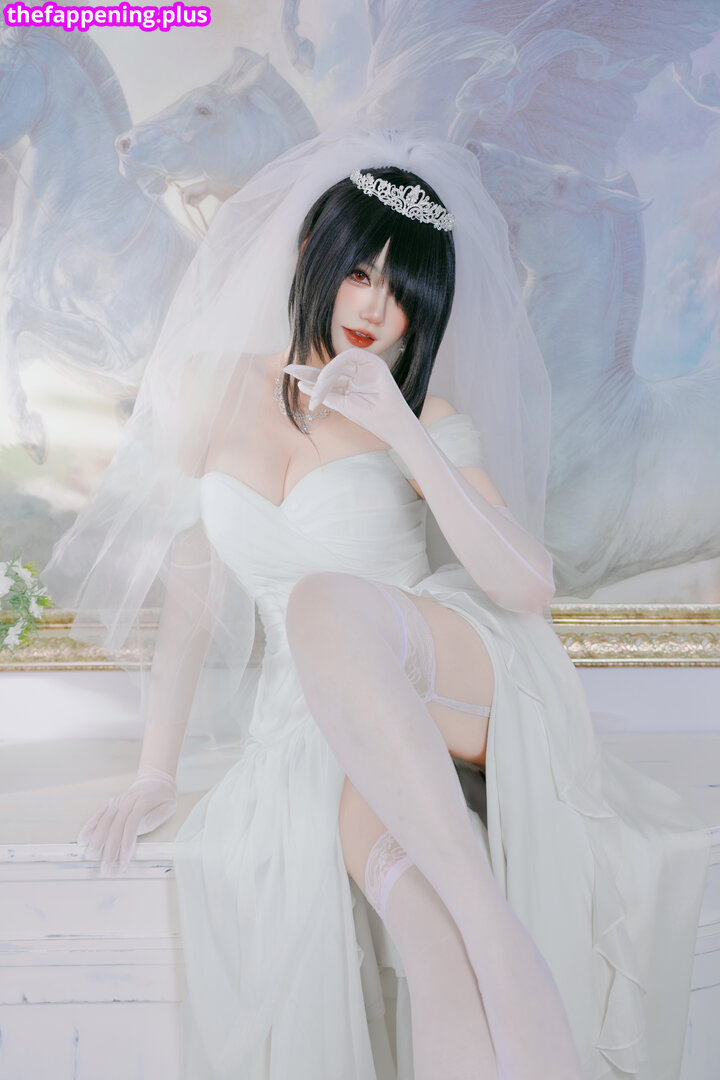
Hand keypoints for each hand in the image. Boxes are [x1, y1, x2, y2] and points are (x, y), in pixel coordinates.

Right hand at [77, 765, 177, 872]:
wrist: (154, 780)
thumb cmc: (163, 797)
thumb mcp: (169, 805)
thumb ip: (157, 817)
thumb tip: (143, 827)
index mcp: (142, 803)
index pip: (132, 825)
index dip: (127, 844)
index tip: (124, 861)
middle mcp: (126, 802)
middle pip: (115, 827)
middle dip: (109, 849)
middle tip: (105, 867)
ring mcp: (117, 802)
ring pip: (104, 822)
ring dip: (96, 841)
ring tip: (91, 857)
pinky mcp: (110, 804)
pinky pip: (97, 815)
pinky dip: (89, 827)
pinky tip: (83, 840)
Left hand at [284, 348, 412, 444]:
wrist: (391, 423)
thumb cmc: (371, 417)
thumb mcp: (342, 404)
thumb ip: (325, 393)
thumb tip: (302, 385)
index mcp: (349, 383)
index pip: (327, 378)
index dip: (310, 378)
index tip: (297, 383)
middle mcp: (356, 373)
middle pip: (328, 369)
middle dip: (308, 369)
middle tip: (288, 368)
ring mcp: (365, 366)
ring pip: (337, 365)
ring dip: (323, 377)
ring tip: (314, 390)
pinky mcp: (373, 362)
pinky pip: (348, 358)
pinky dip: (335, 367)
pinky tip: (323, 378)